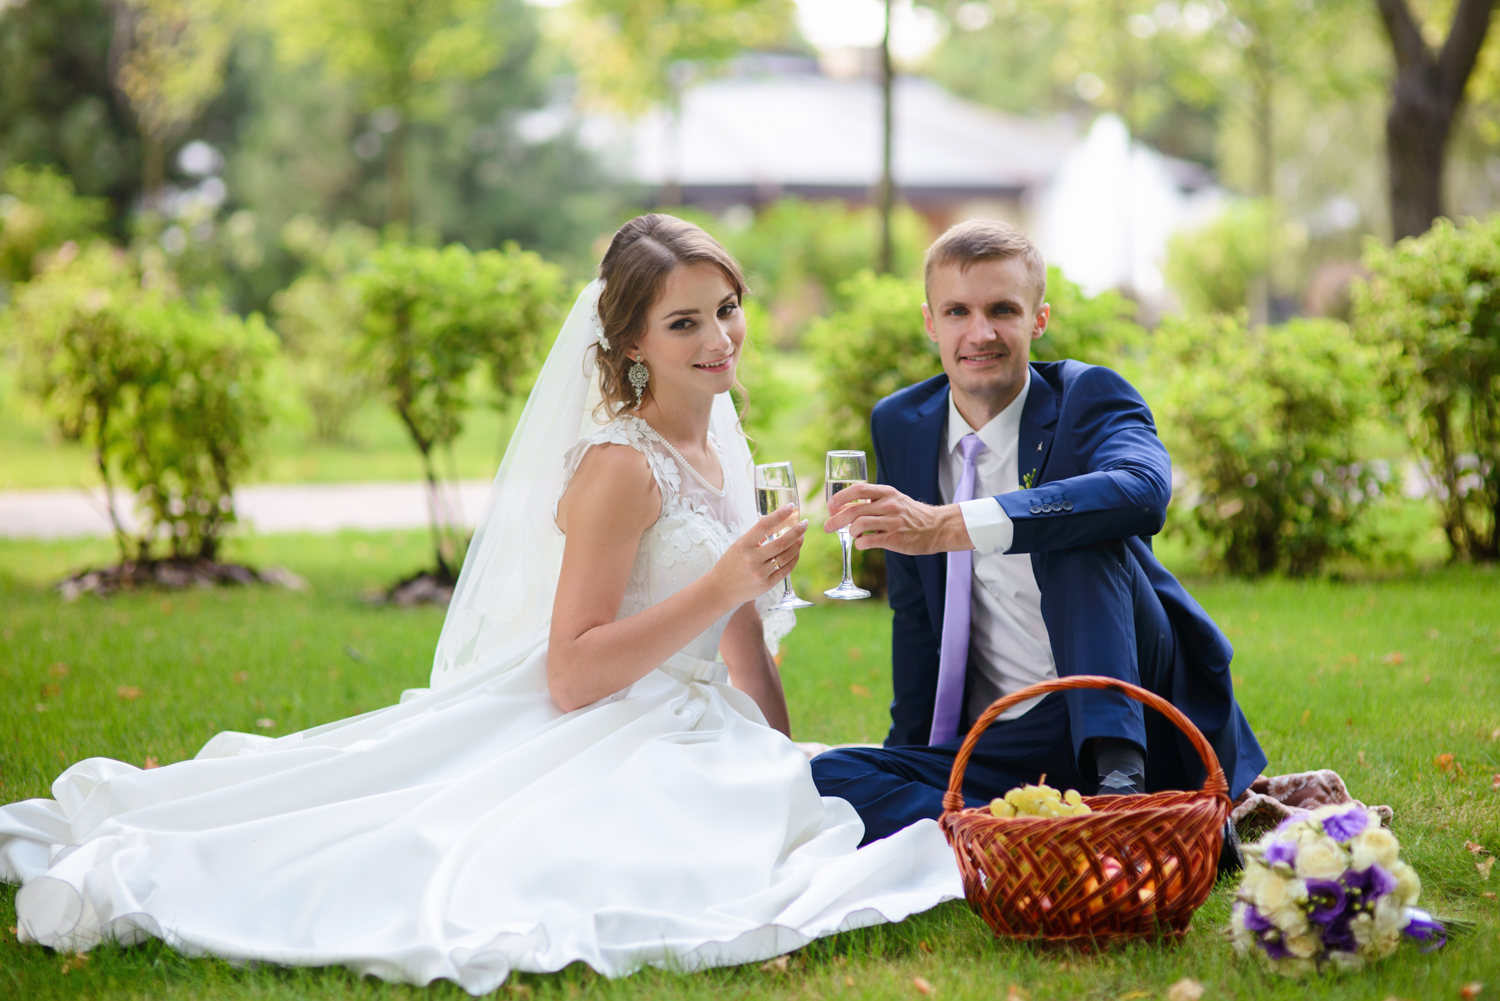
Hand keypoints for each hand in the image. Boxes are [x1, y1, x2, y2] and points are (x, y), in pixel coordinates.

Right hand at [708, 505, 805, 605]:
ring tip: (801, 537)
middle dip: (797, 531)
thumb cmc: (731, 564)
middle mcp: (751, 558)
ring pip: (786, 556)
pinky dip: (794, 559)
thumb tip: (779, 524)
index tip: (791, 507)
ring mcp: (760, 572)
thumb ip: (756, 537)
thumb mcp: (739, 546)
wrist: (721, 588)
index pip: (764, 525)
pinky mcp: (766, 584)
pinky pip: (786, 570)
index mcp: (743, 545)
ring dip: (797, 545)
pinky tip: (797, 552)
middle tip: (804, 523)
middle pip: (781, 542)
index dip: (779, 514)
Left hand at [823, 483, 972, 555]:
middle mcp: (889, 505)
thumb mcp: (894, 500)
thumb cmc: (910, 515)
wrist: (936, 527)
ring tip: (854, 534)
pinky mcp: (895, 539)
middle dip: (836, 520)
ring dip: (850, 532)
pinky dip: (860, 544)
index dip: (840, 497)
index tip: (830, 505)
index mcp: (887, 492)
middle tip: (827, 527)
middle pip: (854, 510)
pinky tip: (862, 544)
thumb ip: (873, 502)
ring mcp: (892, 522)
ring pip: (859, 525)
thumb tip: (843, 507)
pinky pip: (868, 541)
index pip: (858, 490)